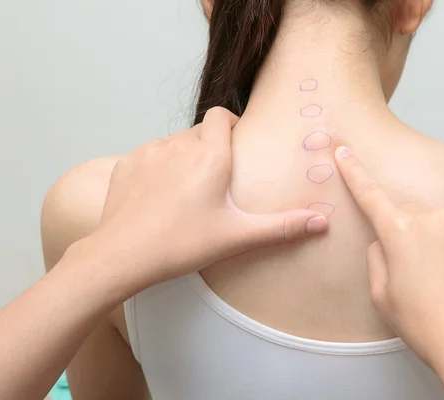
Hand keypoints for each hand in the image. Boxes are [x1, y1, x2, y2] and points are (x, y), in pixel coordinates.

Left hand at [92, 107, 328, 290]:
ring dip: (184, 159)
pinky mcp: (126, 163)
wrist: (121, 256)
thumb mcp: (237, 236)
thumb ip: (282, 226)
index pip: (221, 116)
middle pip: (199, 132)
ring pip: (174, 144)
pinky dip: (158, 169)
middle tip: (215, 182)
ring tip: (187, 192)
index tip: (236, 148)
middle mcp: (178, 144)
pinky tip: (160, 197)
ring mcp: (149, 152)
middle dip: (209, 149)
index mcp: (210, 155)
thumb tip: (322, 221)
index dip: (230, 125)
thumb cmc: (182, 244)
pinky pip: (150, 156)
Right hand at [333, 146, 443, 370]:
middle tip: (417, 274)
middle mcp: (435, 219)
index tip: (343, 150)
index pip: (370, 194)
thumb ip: (377, 256)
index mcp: (401, 232)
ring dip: (440, 246)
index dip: (354, 171)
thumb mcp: (382, 295)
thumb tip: (385, 241)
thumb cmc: (425, 325)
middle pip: (412, 216)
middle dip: (409, 235)